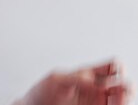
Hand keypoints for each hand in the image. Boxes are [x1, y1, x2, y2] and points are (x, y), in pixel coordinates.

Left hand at [15, 60, 131, 104]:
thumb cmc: (41, 92)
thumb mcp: (57, 79)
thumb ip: (78, 79)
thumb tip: (97, 83)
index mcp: (88, 75)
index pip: (112, 66)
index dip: (117, 67)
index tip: (116, 71)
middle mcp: (96, 89)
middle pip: (122, 85)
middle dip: (126, 86)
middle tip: (122, 89)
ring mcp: (96, 102)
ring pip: (121, 100)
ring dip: (125, 98)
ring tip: (120, 99)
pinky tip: (115, 104)